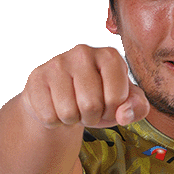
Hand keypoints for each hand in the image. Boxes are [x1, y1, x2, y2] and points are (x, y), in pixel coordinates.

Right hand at [21, 45, 149, 128]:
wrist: (64, 98)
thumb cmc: (100, 98)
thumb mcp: (126, 103)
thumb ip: (137, 107)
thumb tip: (124, 113)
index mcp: (110, 56)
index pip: (116, 98)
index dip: (114, 111)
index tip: (109, 105)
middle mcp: (83, 52)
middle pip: (91, 105)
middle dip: (92, 117)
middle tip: (89, 109)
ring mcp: (57, 62)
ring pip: (68, 112)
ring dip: (73, 120)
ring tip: (74, 107)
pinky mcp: (36, 77)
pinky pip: (48, 116)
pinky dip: (54, 121)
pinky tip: (56, 106)